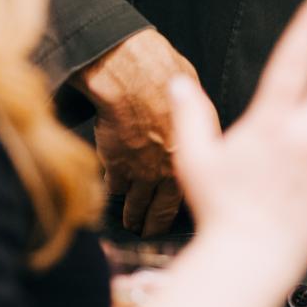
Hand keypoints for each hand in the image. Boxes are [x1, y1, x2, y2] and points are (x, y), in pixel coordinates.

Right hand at [75, 29, 214, 235]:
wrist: (132, 77)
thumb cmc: (165, 75)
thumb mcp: (194, 95)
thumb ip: (193, 115)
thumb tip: (194, 116)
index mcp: (194, 150)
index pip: (192, 185)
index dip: (185, 200)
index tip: (179, 209)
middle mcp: (171, 168)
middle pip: (163, 207)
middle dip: (156, 223)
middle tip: (151, 231)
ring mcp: (142, 172)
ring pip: (136, 204)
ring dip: (132, 215)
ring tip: (130, 223)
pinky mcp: (117, 167)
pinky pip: (114, 186)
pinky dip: (112, 189)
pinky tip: (112, 192)